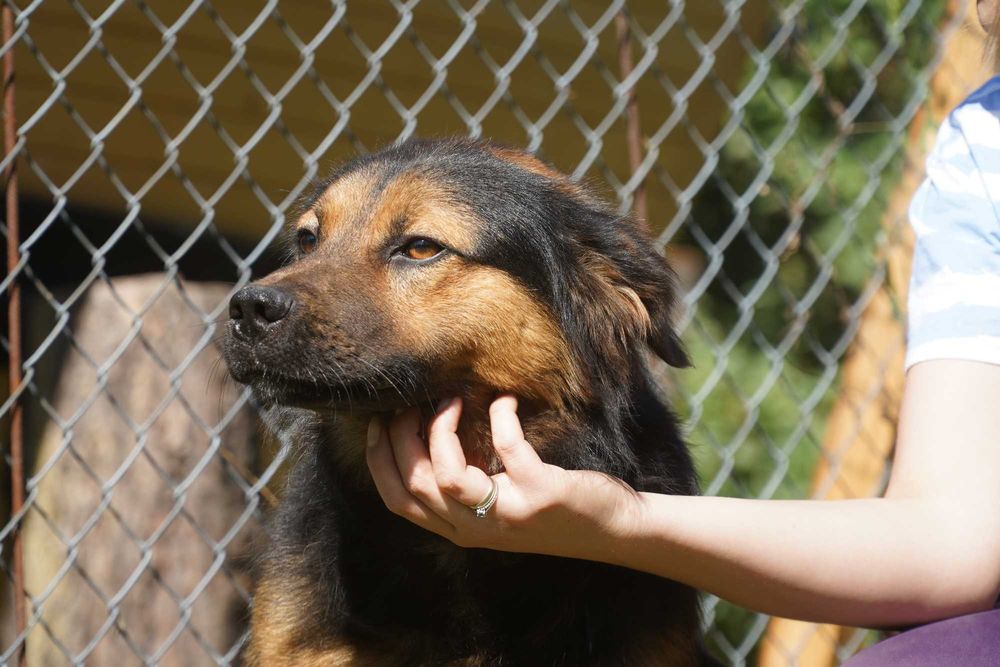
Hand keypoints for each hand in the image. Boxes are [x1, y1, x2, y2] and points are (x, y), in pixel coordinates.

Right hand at [364, 395, 641, 560]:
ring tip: (452, 399)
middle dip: (401, 435)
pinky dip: (501, 416)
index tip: (378, 422)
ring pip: (446, 475)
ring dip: (441, 428)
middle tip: (412, 402)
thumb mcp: (495, 504)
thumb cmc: (549, 507)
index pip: (396, 500)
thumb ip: (463, 481)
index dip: (378, 459)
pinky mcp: (539, 495)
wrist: (611, 531)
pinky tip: (506, 401)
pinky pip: (506, 447)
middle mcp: (474, 528)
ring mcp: (506, 514)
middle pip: (413, 484)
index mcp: (457, 529)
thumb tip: (427, 429)